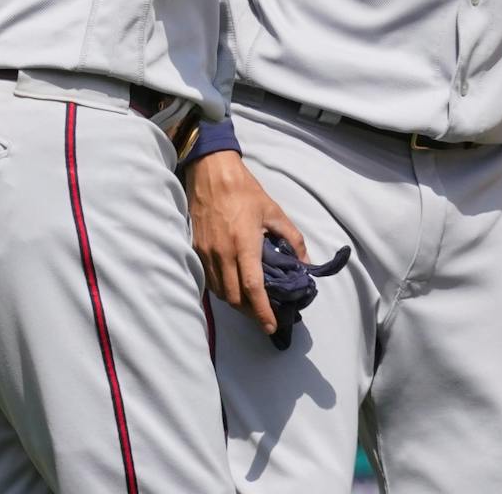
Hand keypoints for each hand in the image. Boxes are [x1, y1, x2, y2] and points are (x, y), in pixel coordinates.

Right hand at [186, 151, 305, 336]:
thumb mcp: (275, 213)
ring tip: (251, 305)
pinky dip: (222, 290)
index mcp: (244, 245)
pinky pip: (209, 280)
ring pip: (219, 292)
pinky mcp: (196, 250)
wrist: (211, 174)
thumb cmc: (246, 192)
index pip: (252, 288)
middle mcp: (222, 254)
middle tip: (265, 316)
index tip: (271, 326)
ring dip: (235, 303)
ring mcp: (206, 253)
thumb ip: (293, 239)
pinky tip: (233, 288)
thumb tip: (305, 263)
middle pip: (234, 297)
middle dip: (250, 312)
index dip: (262, 311)